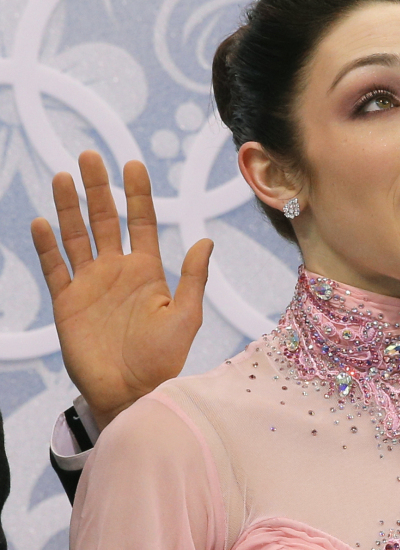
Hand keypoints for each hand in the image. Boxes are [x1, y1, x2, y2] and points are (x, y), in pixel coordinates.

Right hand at [31, 151, 212, 430]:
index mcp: (147, 270)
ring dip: (69, 208)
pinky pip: (55, 268)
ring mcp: (90, 285)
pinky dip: (47, 246)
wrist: (133, 393)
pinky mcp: (68, 303)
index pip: (141, 222)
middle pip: (105, 220)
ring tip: (64, 176)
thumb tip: (206, 240)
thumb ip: (192, 278)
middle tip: (89, 157)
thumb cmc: (165, 359)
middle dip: (98, 189)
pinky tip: (41, 222)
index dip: (136, 194)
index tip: (132, 164)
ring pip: (77, 236)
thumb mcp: (186, 315)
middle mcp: (117, 271)